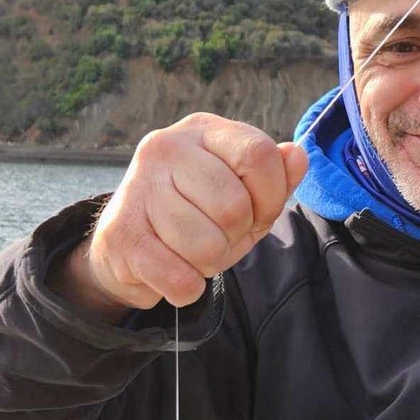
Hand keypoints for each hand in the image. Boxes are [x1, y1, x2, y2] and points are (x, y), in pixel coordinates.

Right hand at [57, 113, 307, 316]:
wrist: (127, 246)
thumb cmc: (195, 215)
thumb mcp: (244, 194)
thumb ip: (275, 177)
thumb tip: (298, 155)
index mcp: (203, 130)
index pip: (259, 155)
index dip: (271, 197)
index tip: (257, 213)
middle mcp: (166, 147)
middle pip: (234, 206)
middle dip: (235, 236)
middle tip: (215, 235)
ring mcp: (138, 188)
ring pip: (206, 246)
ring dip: (208, 263)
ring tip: (190, 251)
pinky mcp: (121, 234)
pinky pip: (179, 277)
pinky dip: (186, 288)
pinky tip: (173, 272)